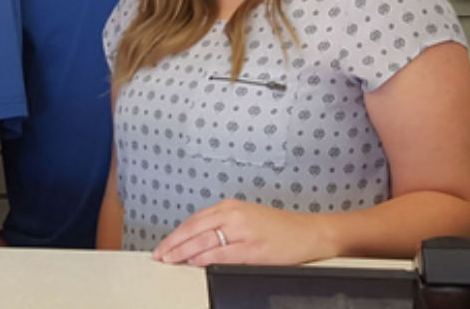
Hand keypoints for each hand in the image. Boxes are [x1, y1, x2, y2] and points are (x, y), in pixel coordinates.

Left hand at [152, 199, 334, 265]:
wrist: (309, 233)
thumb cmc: (279, 228)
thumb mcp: (246, 219)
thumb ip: (222, 226)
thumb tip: (196, 242)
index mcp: (230, 207)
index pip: (194, 220)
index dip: (175, 234)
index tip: (164, 245)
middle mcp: (234, 215)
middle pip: (194, 229)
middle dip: (173, 243)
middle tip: (160, 255)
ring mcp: (243, 231)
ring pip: (204, 240)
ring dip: (183, 251)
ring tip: (171, 260)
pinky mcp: (252, 247)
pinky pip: (222, 253)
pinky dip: (205, 258)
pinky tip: (194, 262)